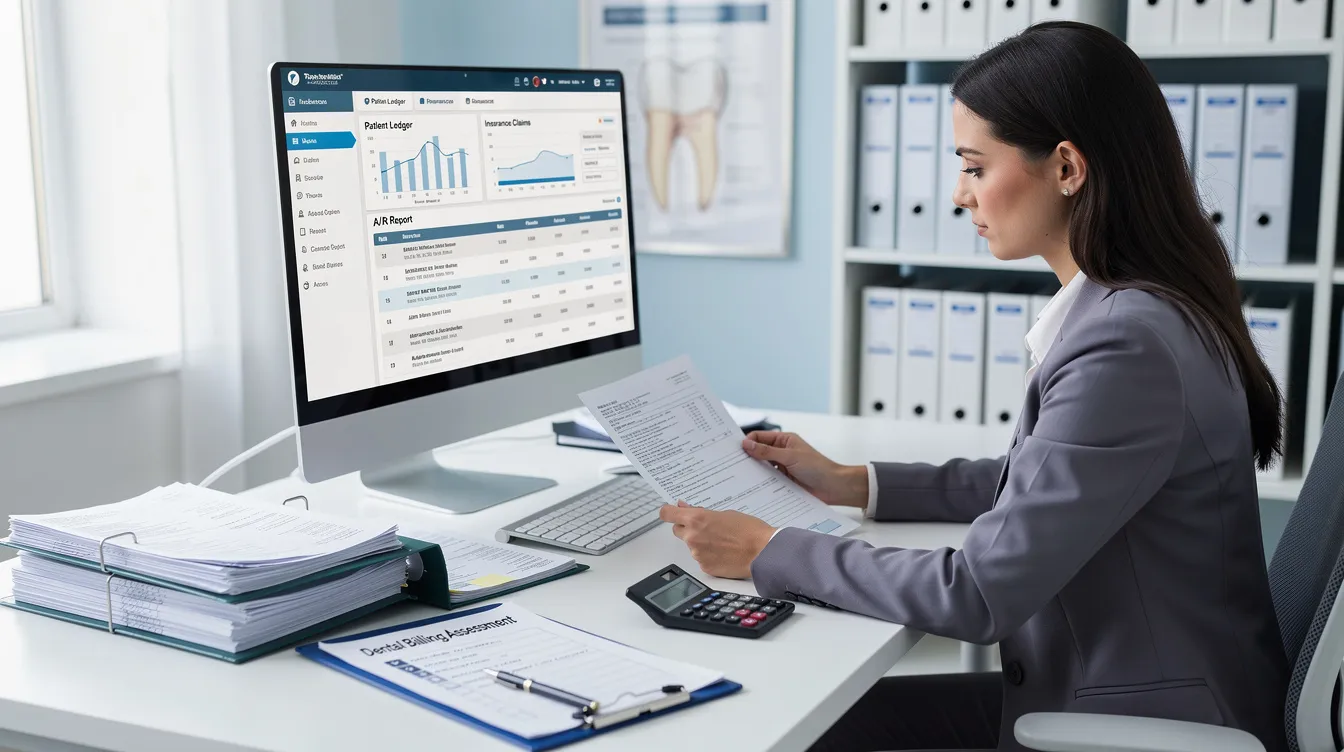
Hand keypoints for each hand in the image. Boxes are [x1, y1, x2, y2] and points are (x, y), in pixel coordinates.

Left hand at [659, 501, 774, 578]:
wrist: (763, 551)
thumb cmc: (749, 531)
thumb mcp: (725, 513)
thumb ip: (701, 512)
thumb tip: (686, 508)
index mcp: (696, 519)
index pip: (667, 514)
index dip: (668, 512)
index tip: (670, 512)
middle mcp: (692, 537)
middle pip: (677, 530)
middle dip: (687, 528)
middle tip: (705, 527)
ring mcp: (697, 554)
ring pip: (691, 546)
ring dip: (700, 543)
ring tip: (722, 541)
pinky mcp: (705, 567)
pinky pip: (701, 558)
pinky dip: (709, 555)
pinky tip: (724, 552)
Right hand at [742, 431, 867, 507]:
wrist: (834, 488)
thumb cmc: (817, 468)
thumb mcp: (790, 457)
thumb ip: (767, 451)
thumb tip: (746, 444)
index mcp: (784, 440)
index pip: (759, 437)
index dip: (747, 442)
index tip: (734, 450)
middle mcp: (781, 453)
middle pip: (758, 453)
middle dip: (746, 457)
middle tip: (730, 464)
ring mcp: (781, 468)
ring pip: (761, 468)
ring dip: (752, 472)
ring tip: (736, 477)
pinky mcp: (782, 483)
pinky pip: (767, 482)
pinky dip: (759, 483)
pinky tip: (749, 488)